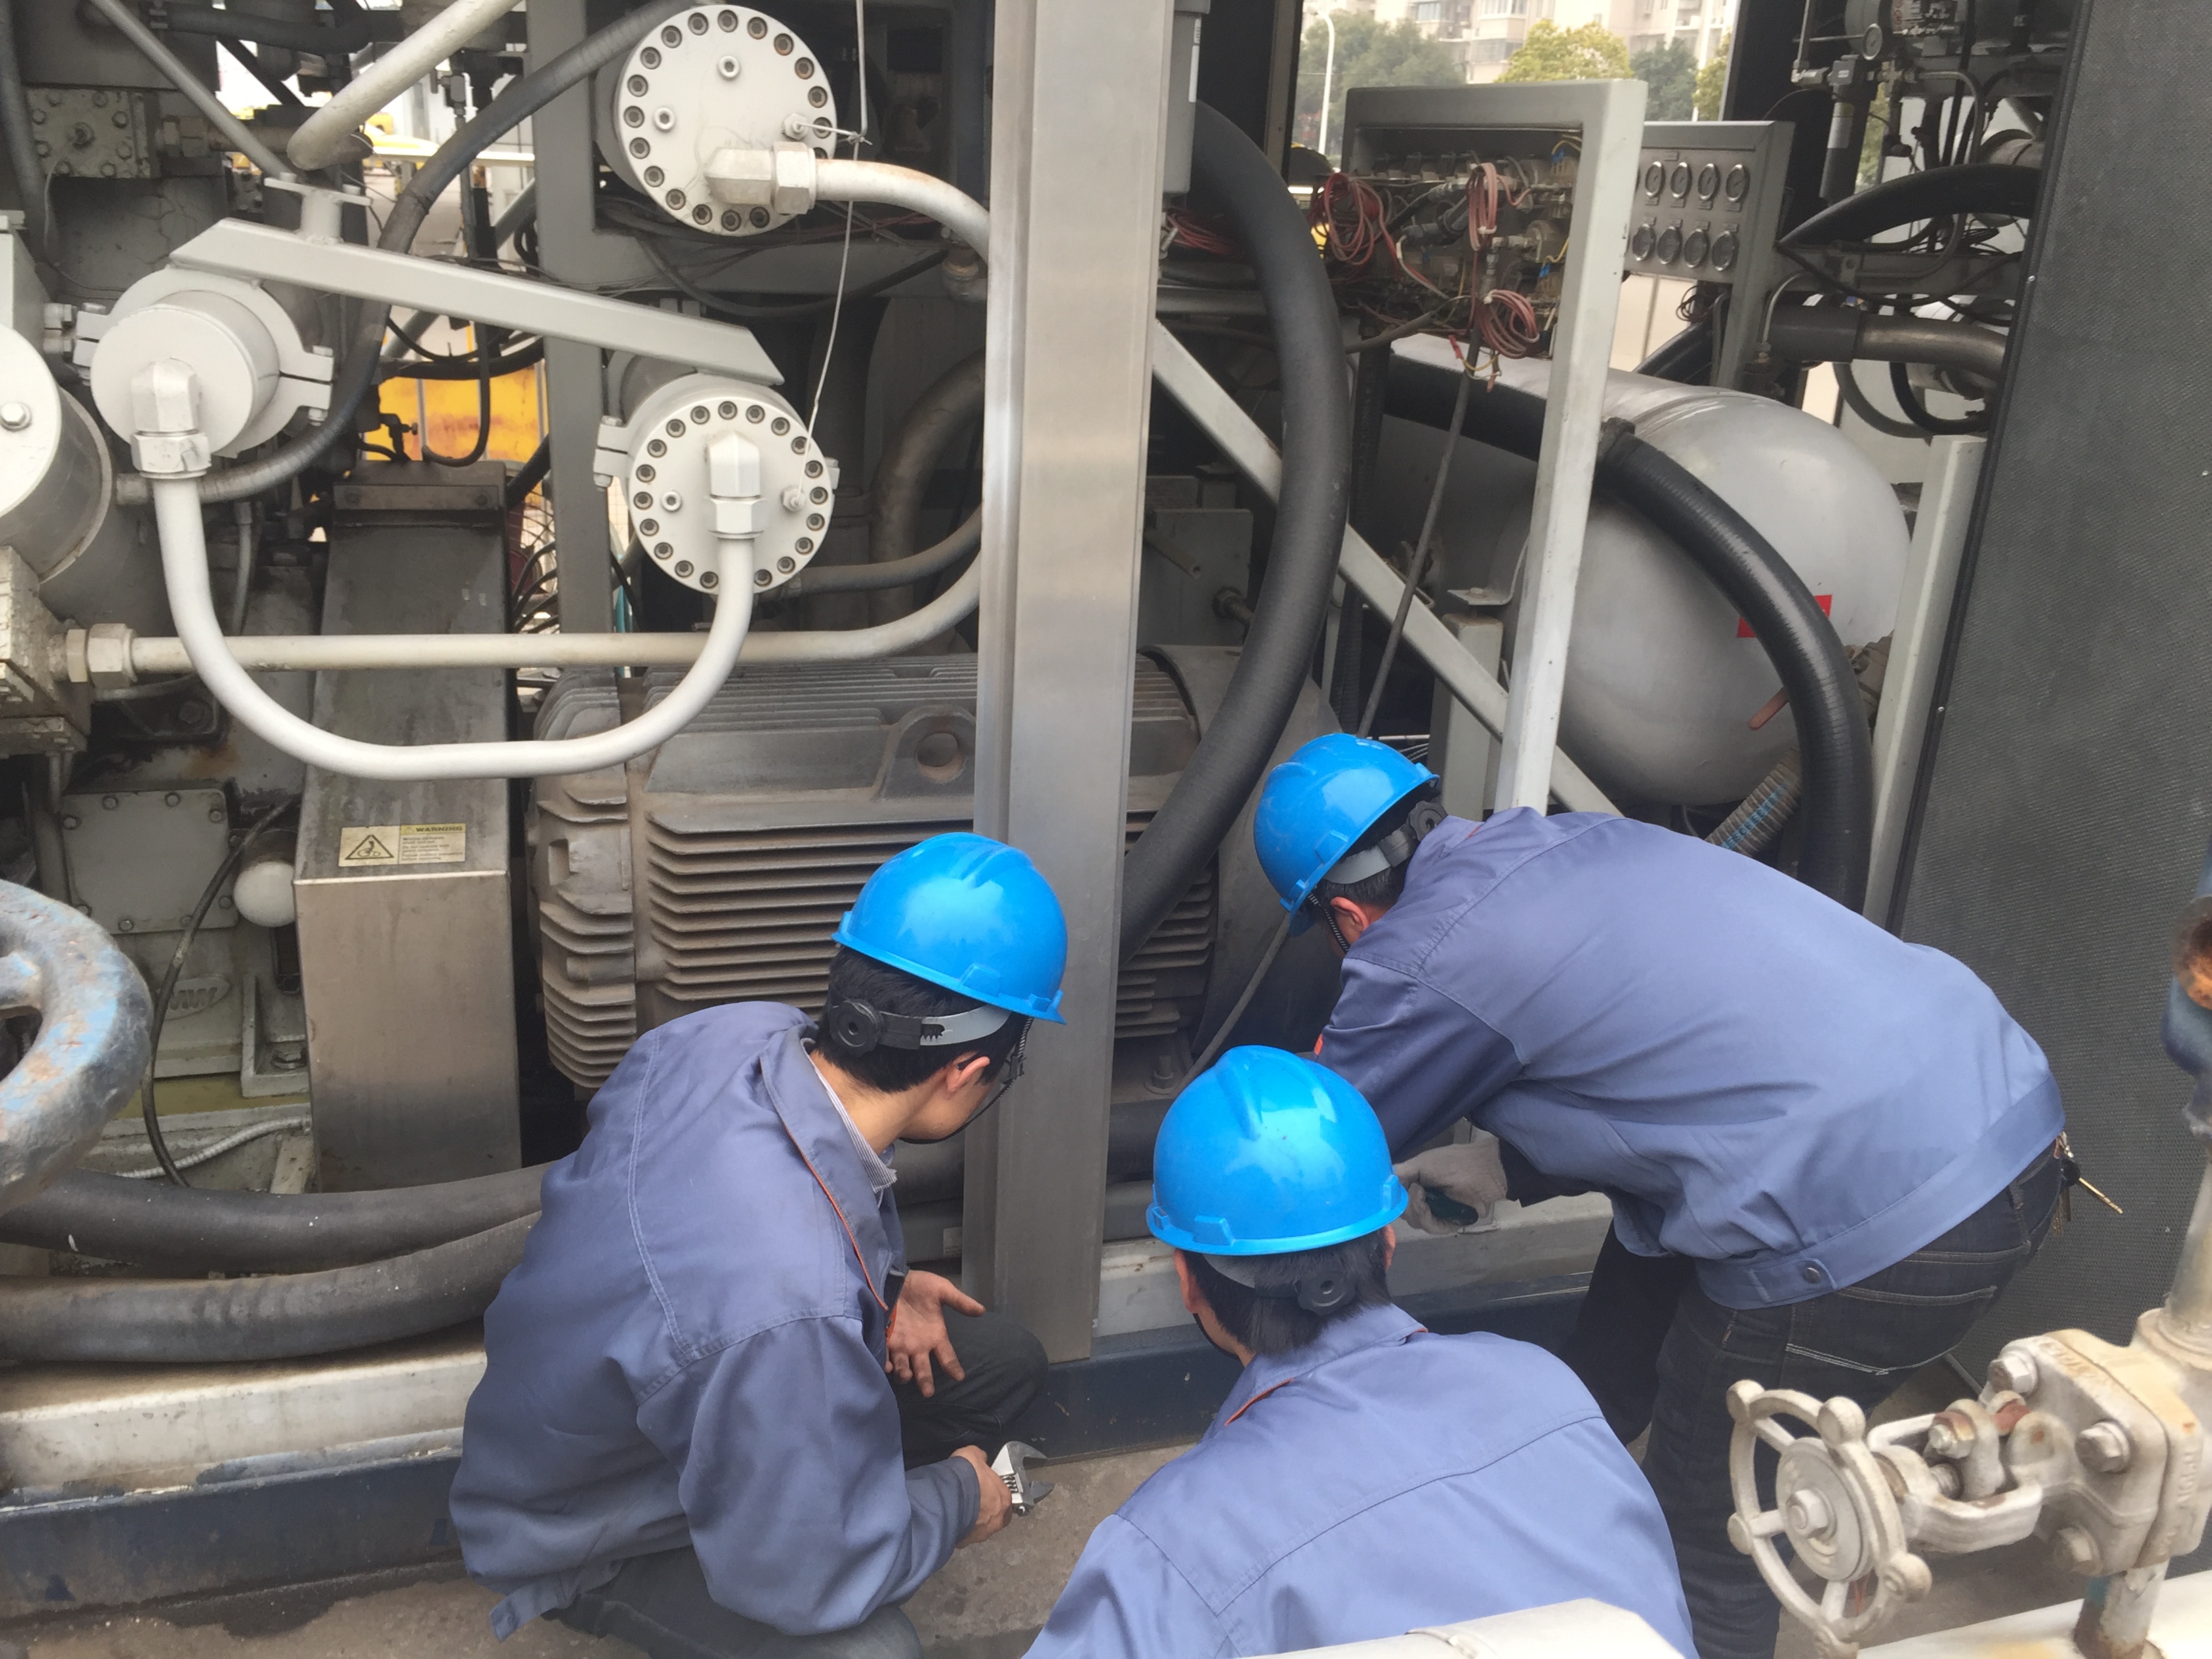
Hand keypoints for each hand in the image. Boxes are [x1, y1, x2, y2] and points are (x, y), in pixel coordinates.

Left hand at [887, 1269, 981, 1397]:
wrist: (892, 1276)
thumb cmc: (918, 1285)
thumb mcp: (941, 1289)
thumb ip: (959, 1301)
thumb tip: (982, 1311)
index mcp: (935, 1336)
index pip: (947, 1357)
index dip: (953, 1367)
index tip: (959, 1377)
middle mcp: (918, 1346)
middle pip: (923, 1369)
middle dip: (925, 1381)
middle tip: (928, 1392)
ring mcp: (901, 1345)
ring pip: (904, 1368)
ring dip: (905, 1374)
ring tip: (907, 1375)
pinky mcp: (885, 1341)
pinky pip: (885, 1357)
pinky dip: (886, 1363)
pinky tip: (888, 1365)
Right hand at [951, 1445, 1011, 1545]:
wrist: (947, 1495)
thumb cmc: (964, 1478)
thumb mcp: (974, 1454)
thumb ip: (980, 1458)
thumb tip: (979, 1457)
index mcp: (1003, 1498)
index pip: (1003, 1498)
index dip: (993, 1493)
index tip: (983, 1489)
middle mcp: (996, 1518)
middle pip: (996, 1516)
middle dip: (986, 1510)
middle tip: (973, 1502)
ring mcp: (982, 1532)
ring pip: (980, 1528)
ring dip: (973, 1521)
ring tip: (959, 1509)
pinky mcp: (966, 1541)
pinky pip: (964, 1536)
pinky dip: (959, 1529)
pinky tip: (951, 1518)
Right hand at [1393, 1135, 1508, 1234]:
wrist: (1485, 1171)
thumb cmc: (1454, 1162)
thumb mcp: (1422, 1162)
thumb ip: (1401, 1173)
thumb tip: (1381, 1184)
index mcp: (1413, 1183)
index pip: (1394, 1197)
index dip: (1390, 1198)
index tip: (1393, 1193)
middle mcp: (1421, 1198)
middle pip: (1402, 1212)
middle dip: (1405, 1204)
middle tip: (1417, 1191)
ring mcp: (1435, 1211)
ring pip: (1415, 1222)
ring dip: (1417, 1211)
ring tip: (1424, 1197)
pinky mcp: (1448, 1222)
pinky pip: (1433, 1228)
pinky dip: (1430, 1221)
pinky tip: (1430, 1209)